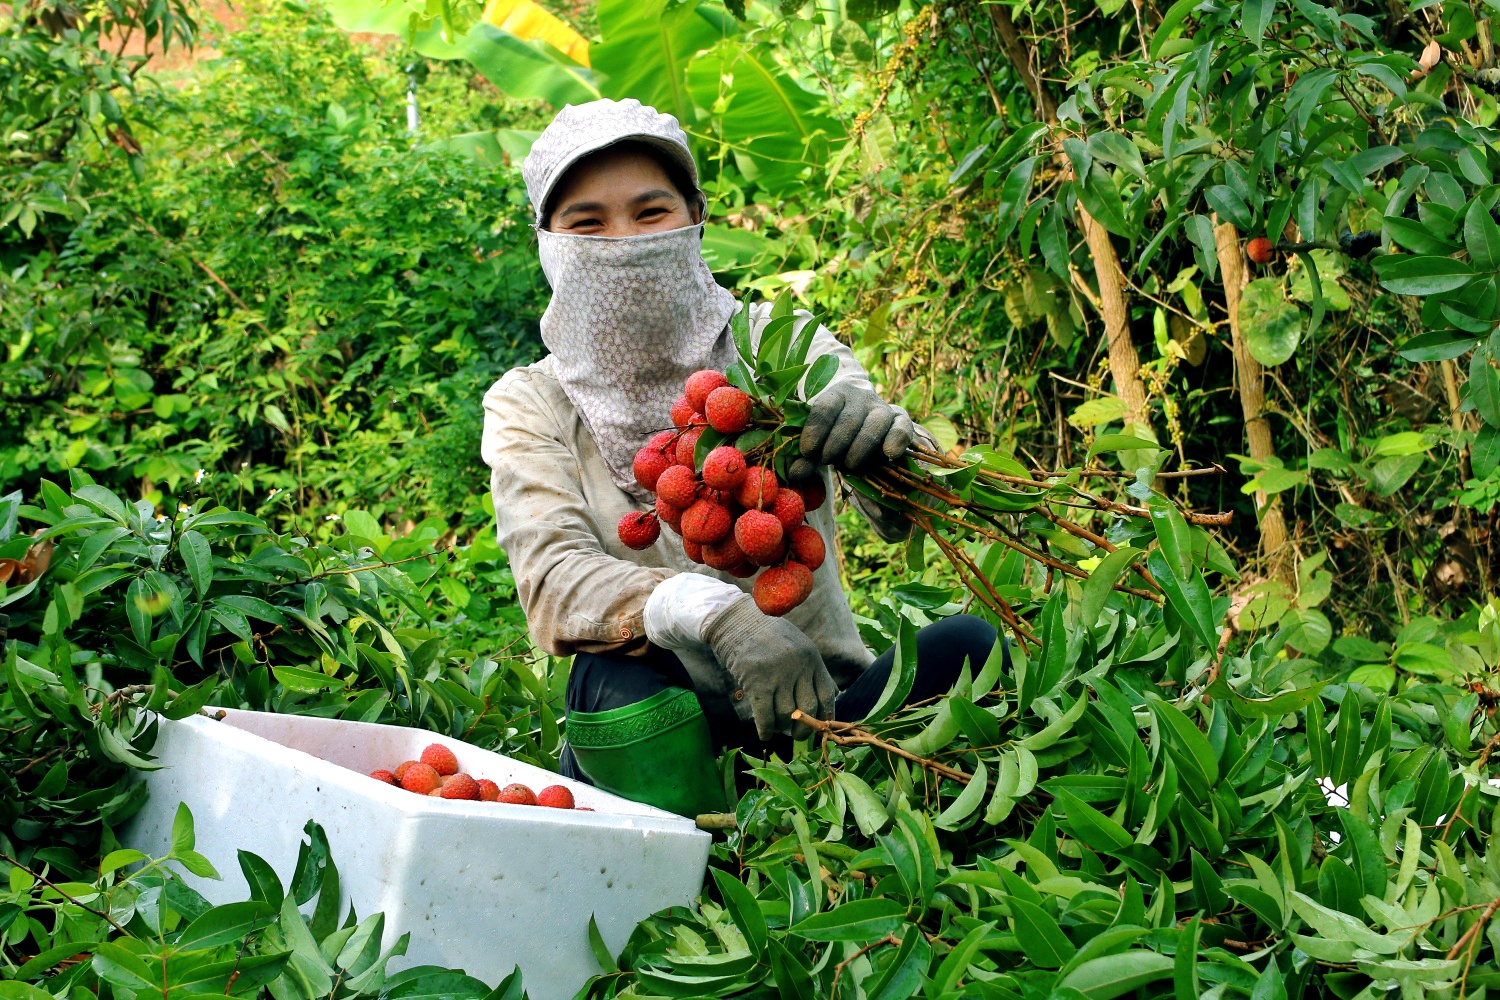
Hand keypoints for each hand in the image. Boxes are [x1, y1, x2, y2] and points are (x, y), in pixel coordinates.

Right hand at [703, 596, 837, 740]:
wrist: (736, 621)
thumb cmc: (767, 635)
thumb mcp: (798, 646)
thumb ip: (813, 670)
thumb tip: (834, 694)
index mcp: (812, 658)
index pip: (827, 696)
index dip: (825, 716)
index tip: (819, 726)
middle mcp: (799, 667)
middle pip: (809, 710)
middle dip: (804, 728)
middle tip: (797, 734)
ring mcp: (779, 675)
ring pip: (785, 715)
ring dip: (781, 727)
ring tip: (777, 729)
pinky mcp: (757, 681)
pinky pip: (765, 716)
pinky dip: (766, 730)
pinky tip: (764, 735)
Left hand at [788, 381, 915, 481]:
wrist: (862, 426)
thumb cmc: (834, 436)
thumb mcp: (818, 444)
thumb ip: (807, 458)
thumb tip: (795, 474)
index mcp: (835, 396)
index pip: (825, 407)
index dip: (815, 430)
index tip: (808, 452)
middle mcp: (860, 398)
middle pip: (849, 418)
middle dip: (836, 443)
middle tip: (827, 460)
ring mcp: (882, 408)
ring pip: (875, 423)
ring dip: (860, 447)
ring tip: (849, 465)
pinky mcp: (900, 421)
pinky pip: (902, 427)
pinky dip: (897, 440)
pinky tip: (888, 454)